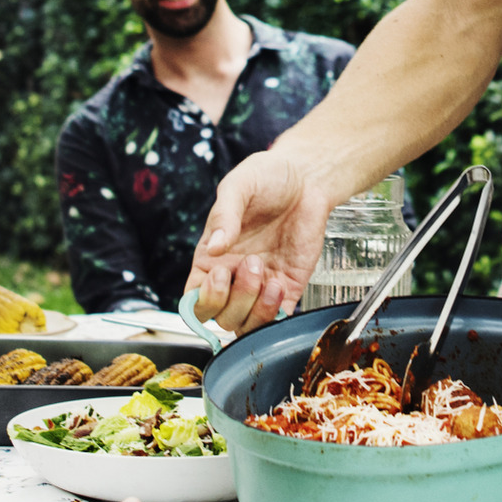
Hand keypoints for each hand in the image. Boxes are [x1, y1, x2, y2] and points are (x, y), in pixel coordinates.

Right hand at [185, 152, 333, 334]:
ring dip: (256, 308)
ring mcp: (260, 285)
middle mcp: (233, 276)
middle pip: (220, 317)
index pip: (194, 300)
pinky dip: (275, 312)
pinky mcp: (287, 287)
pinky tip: (280, 284)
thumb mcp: (240, 186)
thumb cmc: (266, 177)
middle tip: (252, 263)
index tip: (221, 273)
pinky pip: (276, 319)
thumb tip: (214, 247)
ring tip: (269, 277)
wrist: (306, 177)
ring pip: (246, 324)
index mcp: (211, 258)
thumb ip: (225, 215)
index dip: (205, 298)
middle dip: (235, 299)